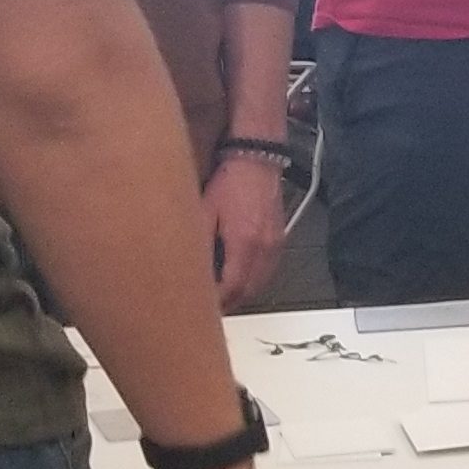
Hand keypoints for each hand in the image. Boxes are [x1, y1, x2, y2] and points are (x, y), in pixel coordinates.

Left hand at [202, 154, 289, 309]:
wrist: (257, 160)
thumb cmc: (230, 180)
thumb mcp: (203, 211)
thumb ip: (198, 243)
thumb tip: (189, 268)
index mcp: (245, 242)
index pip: (231, 288)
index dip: (216, 303)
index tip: (202, 309)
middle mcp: (265, 248)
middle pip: (248, 292)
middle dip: (229, 303)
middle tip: (209, 309)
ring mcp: (276, 245)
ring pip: (259, 285)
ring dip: (241, 294)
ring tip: (222, 297)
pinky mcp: (279, 240)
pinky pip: (267, 272)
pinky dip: (252, 281)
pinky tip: (238, 278)